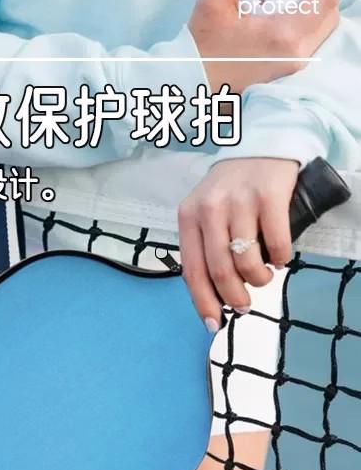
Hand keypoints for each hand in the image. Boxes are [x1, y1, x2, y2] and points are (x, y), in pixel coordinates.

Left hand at [177, 157, 299, 327]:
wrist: (261, 146)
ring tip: (264, 276)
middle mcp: (210, 208)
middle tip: (244, 306)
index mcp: (188, 217)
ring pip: (247, 261)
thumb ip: (205, 247)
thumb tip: (214, 296)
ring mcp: (240, 201)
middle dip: (234, 298)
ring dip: (259, 279)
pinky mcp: (270, 194)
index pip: (192, 270)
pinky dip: (280, 258)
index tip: (213, 324)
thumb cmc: (231, 190)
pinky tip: (279, 257)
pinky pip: (276, 243)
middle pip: (220, 271)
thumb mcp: (206, 213)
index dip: (203, 302)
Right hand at [189, 0, 340, 93]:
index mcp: (284, 36)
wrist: (193, 85)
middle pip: (329, 19)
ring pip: (320, 35)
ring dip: (316, 14)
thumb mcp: (213, 3)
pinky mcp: (283, 75)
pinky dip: (305, 30)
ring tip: (297, 0)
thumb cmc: (201, 49)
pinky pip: (307, 48)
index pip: (326, 0)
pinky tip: (285, 21)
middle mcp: (294, 56)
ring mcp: (290, 69)